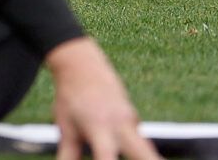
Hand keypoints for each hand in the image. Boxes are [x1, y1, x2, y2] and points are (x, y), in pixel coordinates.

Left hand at [46, 39, 156, 159]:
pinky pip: (143, 145)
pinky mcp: (136, 122)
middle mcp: (120, 125)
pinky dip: (144, 155)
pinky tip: (145, 157)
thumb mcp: (66, 127)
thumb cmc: (71, 99)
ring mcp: (132, 122)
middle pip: (144, 153)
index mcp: (98, 127)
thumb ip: (68, 155)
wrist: (82, 66)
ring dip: (151, 158)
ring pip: (148, 149)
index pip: (106, 157)